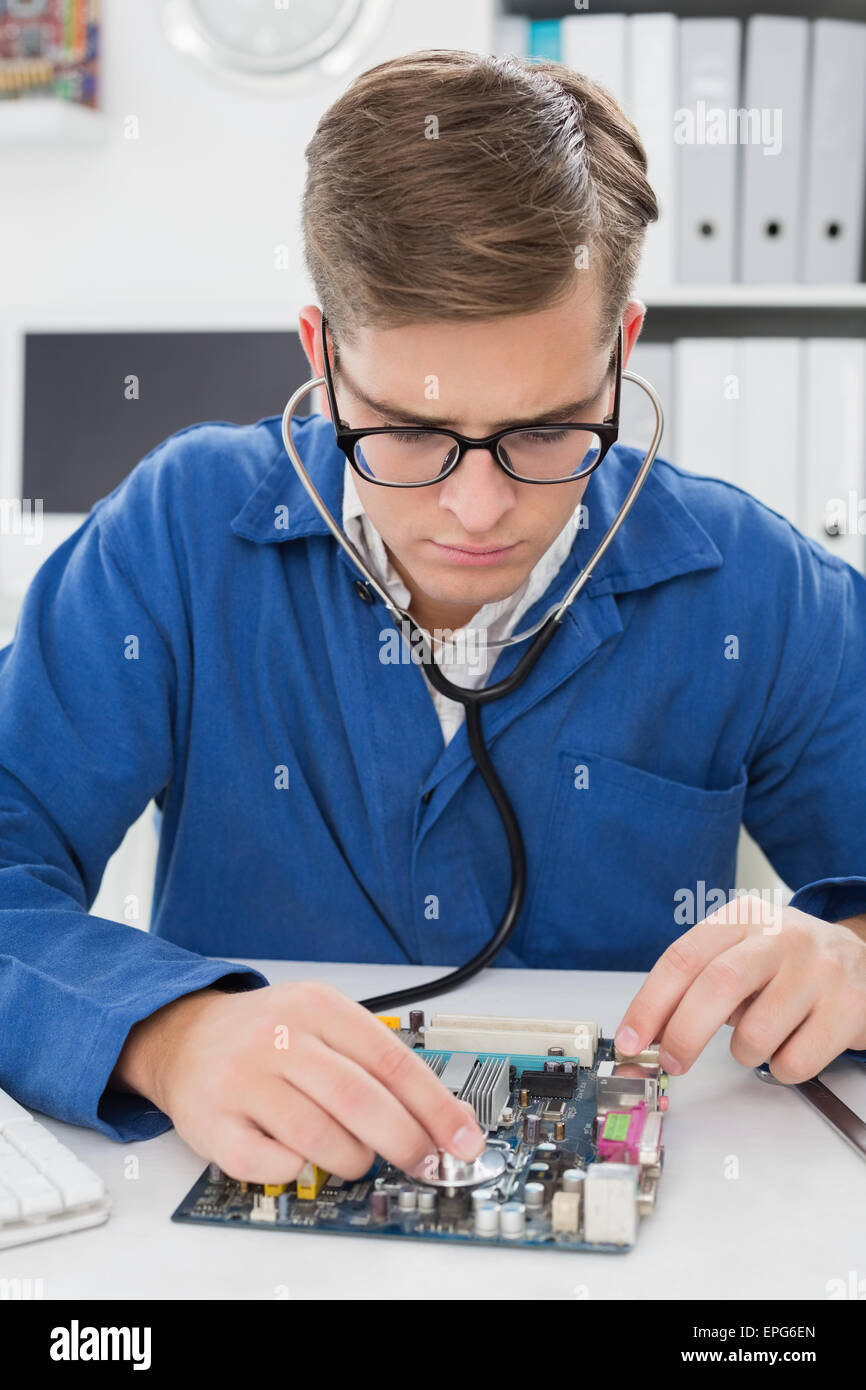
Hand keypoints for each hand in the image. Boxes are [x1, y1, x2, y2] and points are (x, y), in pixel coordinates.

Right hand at [115, 980, 484, 1184]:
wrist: (183, 1034)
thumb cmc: (267, 1033)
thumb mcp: (324, 1021)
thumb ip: (377, 1060)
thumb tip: (445, 1113)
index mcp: (317, 1007)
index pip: (392, 1061)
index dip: (435, 1107)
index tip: (463, 1139)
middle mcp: (279, 1038)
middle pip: (360, 1101)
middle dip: (405, 1141)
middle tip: (423, 1162)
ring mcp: (243, 1080)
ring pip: (319, 1137)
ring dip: (353, 1159)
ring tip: (356, 1157)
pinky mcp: (213, 1122)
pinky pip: (270, 1163)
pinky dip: (298, 1168)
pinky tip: (301, 1155)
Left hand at [614, 899, 865, 1083]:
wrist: (861, 960)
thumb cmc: (785, 962)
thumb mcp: (739, 951)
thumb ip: (694, 983)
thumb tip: (647, 1033)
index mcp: (743, 916)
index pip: (683, 958)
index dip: (650, 1004)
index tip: (630, 1041)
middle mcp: (782, 936)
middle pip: (717, 986)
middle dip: (683, 1035)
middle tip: (672, 1063)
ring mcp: (819, 970)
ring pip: (756, 1034)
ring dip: (744, 1052)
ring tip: (759, 1036)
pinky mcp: (849, 1009)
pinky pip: (794, 1062)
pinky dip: (781, 1067)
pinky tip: (791, 1043)